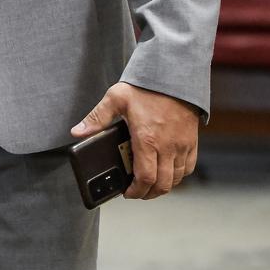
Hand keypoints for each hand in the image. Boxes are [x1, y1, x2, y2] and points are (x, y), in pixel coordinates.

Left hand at [71, 82, 198, 199]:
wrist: (174, 75)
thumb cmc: (145, 87)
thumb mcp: (115, 98)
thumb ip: (97, 118)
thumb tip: (77, 132)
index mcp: (147, 139)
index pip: (145, 177)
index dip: (136, 191)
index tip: (127, 193)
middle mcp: (167, 147)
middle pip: (162, 184)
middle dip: (148, 193)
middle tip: (137, 192)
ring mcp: (182, 146)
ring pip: (176, 178)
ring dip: (163, 186)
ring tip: (149, 184)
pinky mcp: (192, 142)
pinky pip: (188, 167)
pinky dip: (177, 176)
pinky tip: (167, 173)